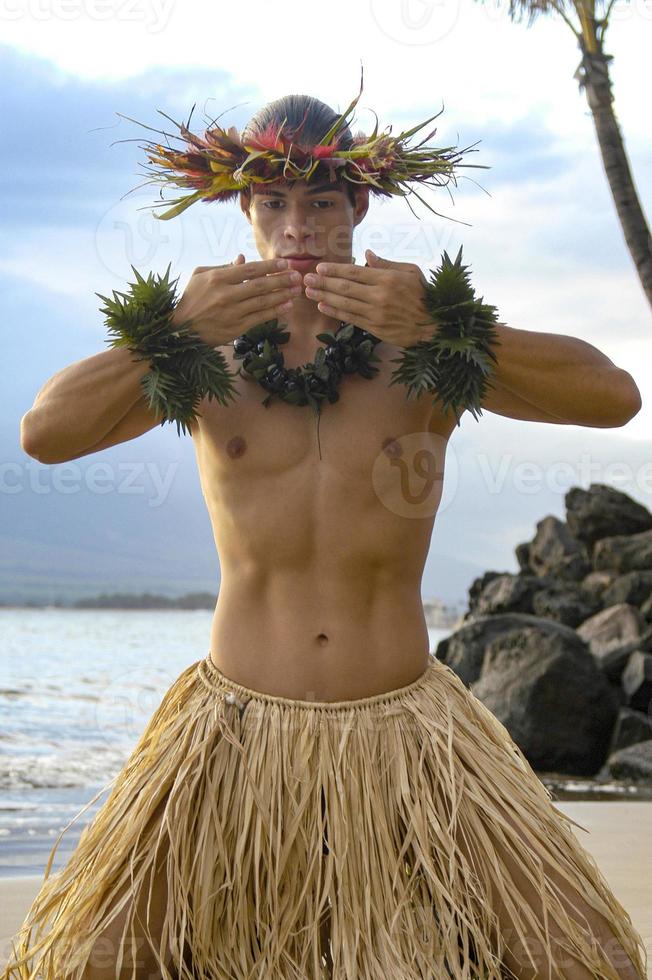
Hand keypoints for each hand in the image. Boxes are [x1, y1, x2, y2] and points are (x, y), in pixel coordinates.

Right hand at [171, 255, 301, 346]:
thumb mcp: (200, 276)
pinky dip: (275, 312)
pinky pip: (260, 318)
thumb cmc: (191, 299)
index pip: (249, 270)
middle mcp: (226, 295)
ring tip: (296, 291)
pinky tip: (287, 307)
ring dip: (282, 296)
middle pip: (260, 285)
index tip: (285, 264)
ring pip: (262, 302)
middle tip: (297, 276)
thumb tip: (242, 258)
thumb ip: (223, 267)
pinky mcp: (236, 328)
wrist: (180, 330)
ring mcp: (232, 312)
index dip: (269, 267)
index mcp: (218, 278)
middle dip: (281, 280)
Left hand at [302, 248, 436, 346]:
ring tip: (309, 292)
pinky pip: (350, 318)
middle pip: (344, 288)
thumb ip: (387, 264)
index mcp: (387, 279)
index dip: (335, 270)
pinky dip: (334, 312)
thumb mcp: (411, 272)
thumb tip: (367, 254)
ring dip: (323, 297)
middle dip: (323, 283)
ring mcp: (376, 313)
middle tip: (306, 279)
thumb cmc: (424, 295)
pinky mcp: (375, 328)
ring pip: (344, 303)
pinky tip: (323, 307)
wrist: (434, 325)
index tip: (320, 268)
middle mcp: (379, 295)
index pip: (355, 272)